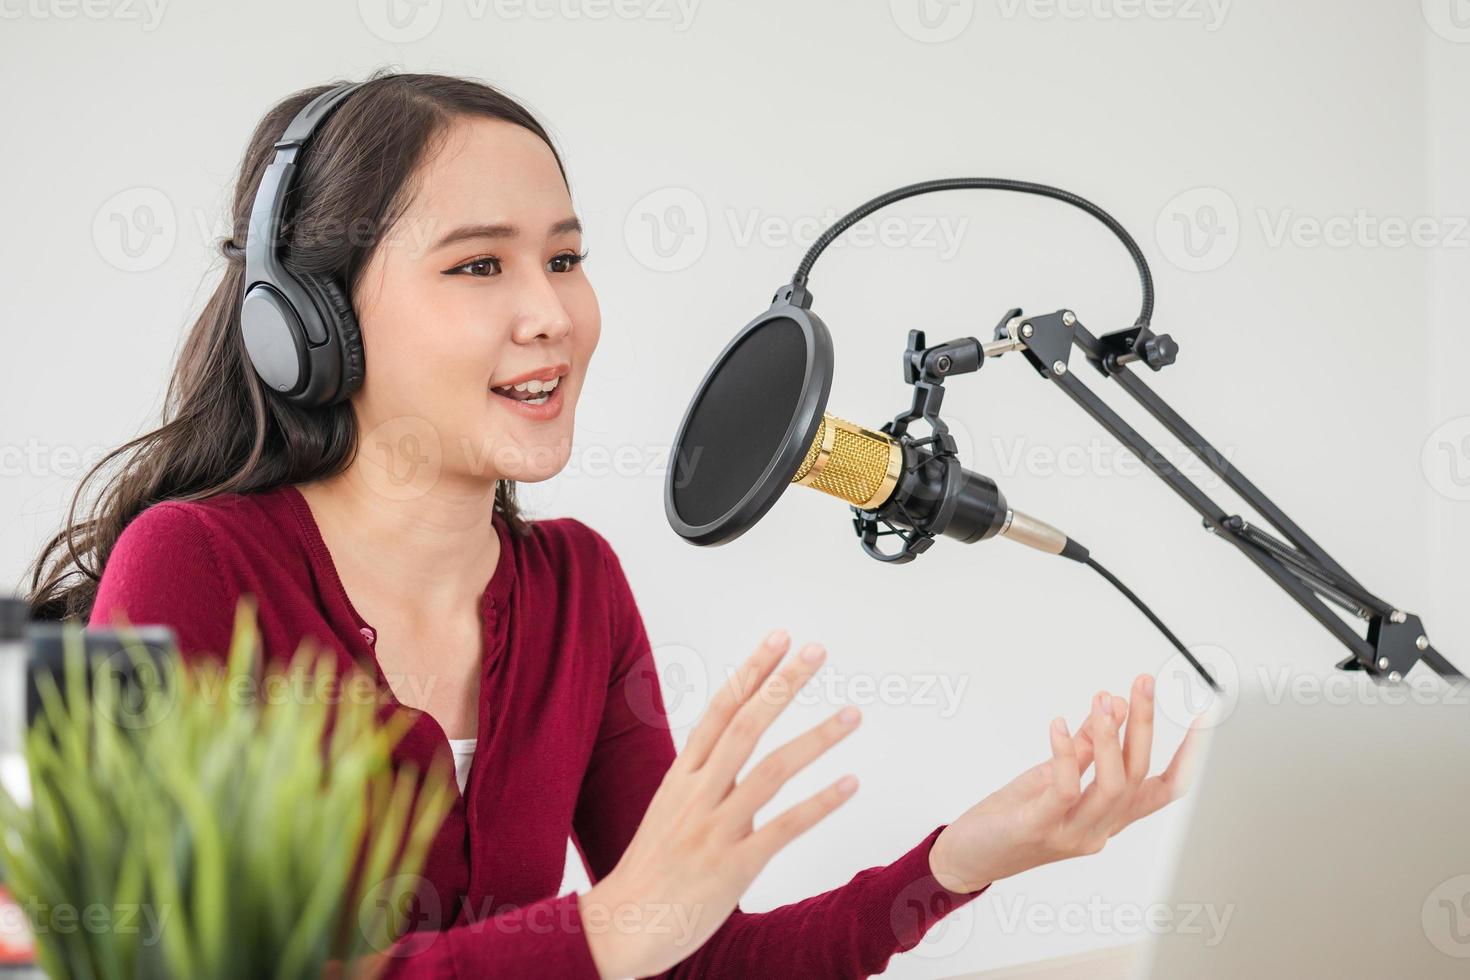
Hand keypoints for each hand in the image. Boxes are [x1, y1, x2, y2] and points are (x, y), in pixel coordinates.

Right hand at [580, 631, 861, 979]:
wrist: (621, 926)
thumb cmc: (650, 869)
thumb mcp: (669, 811)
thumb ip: (705, 784)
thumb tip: (742, 763)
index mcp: (681, 776)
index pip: (720, 709)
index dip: (751, 671)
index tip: (779, 638)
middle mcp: (697, 794)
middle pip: (747, 725)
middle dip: (784, 684)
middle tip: (817, 651)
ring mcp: (715, 829)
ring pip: (772, 770)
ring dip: (816, 738)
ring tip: (853, 713)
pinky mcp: (733, 867)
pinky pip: (784, 828)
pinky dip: (820, 803)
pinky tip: (850, 783)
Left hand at [927, 674, 1203, 893]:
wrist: (968, 857)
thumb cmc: (1009, 820)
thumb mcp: (1050, 778)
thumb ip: (1081, 749)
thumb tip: (1111, 707)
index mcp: (1108, 817)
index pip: (1164, 788)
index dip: (1190, 755)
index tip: (1203, 715)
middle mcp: (1100, 829)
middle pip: (1140, 776)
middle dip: (1144, 724)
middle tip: (1142, 684)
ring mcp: (1073, 833)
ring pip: (1113, 785)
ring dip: (1111, 736)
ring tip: (1103, 700)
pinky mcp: (1041, 828)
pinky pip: (1066, 788)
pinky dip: (1066, 752)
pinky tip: (1059, 724)